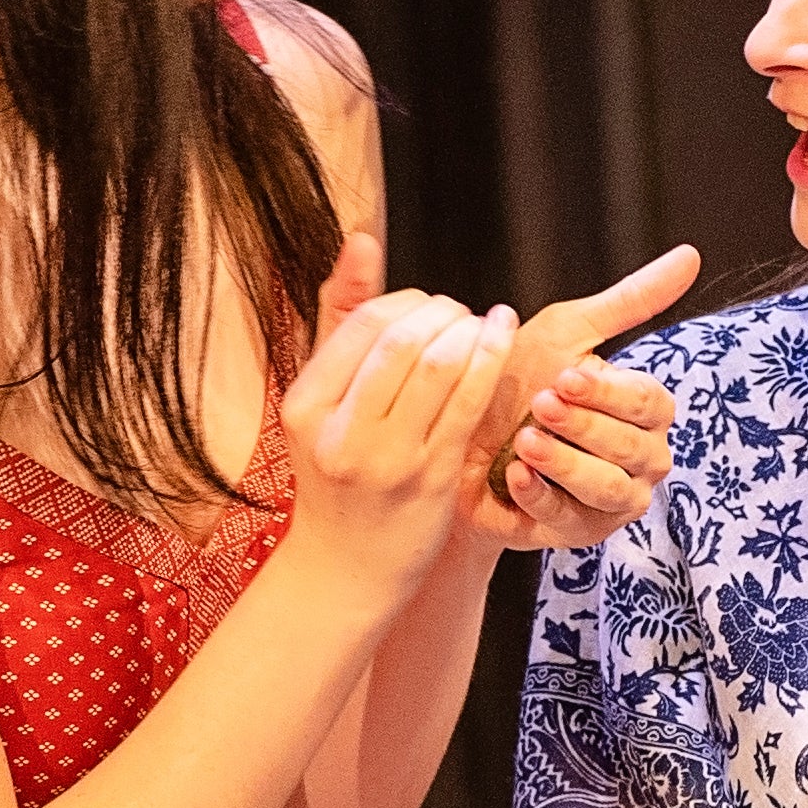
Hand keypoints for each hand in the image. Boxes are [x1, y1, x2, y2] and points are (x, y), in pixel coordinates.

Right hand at [273, 283, 515, 598]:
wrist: (346, 568)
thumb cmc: (338, 475)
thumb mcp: (323, 400)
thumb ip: (342, 316)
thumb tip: (362, 238)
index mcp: (305, 406)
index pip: (363, 324)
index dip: (406, 302)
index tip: (427, 309)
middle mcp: (340, 431)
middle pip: (403, 340)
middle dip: (443, 313)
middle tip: (461, 314)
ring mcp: (387, 458)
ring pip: (441, 366)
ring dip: (473, 332)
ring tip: (485, 325)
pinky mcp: (431, 477)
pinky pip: (469, 403)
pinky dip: (491, 361)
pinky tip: (501, 341)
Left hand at [466, 242, 700, 547]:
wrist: (453, 439)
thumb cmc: (515, 382)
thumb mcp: (565, 334)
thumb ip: (629, 301)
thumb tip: (691, 254)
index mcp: (644, 411)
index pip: (650, 403)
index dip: (610, 393)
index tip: (564, 375)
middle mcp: (640, 459)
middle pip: (636, 449)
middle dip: (586, 427)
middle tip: (540, 405)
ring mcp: (613, 502)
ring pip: (610, 489)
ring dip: (567, 464)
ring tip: (524, 442)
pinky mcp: (579, 536)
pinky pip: (569, 522)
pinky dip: (541, 497)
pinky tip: (513, 475)